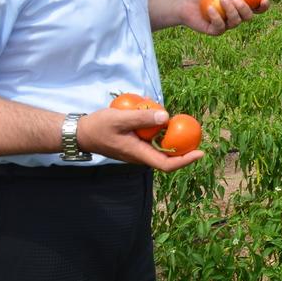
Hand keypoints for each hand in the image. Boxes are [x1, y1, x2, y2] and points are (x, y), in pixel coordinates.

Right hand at [76, 107, 203, 171]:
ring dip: (171, 137)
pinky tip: (159, 116)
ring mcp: (137, 151)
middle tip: (196, 132)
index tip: (200, 152)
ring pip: (160, 147)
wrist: (81, 132)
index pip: (167, 164)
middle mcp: (140, 156)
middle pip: (167, 157)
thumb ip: (143, 118)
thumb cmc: (99, 126)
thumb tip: (166, 117)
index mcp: (139, 154)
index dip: (185, 160)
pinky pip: (152, 140)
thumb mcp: (121, 118)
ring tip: (180, 121)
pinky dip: (159, 131)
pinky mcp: (134, 145)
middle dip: (184, 148)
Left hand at [184, 0, 269, 35]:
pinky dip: (216, 16)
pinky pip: (221, 26)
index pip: (257, 8)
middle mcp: (236, 16)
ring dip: (230, 9)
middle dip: (244, 7)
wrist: (185, 1)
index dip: (264, 6)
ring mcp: (227, 25)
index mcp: (240, 5)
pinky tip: (208, 8)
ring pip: (236, 21)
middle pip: (249, 16)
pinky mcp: (216, 31)